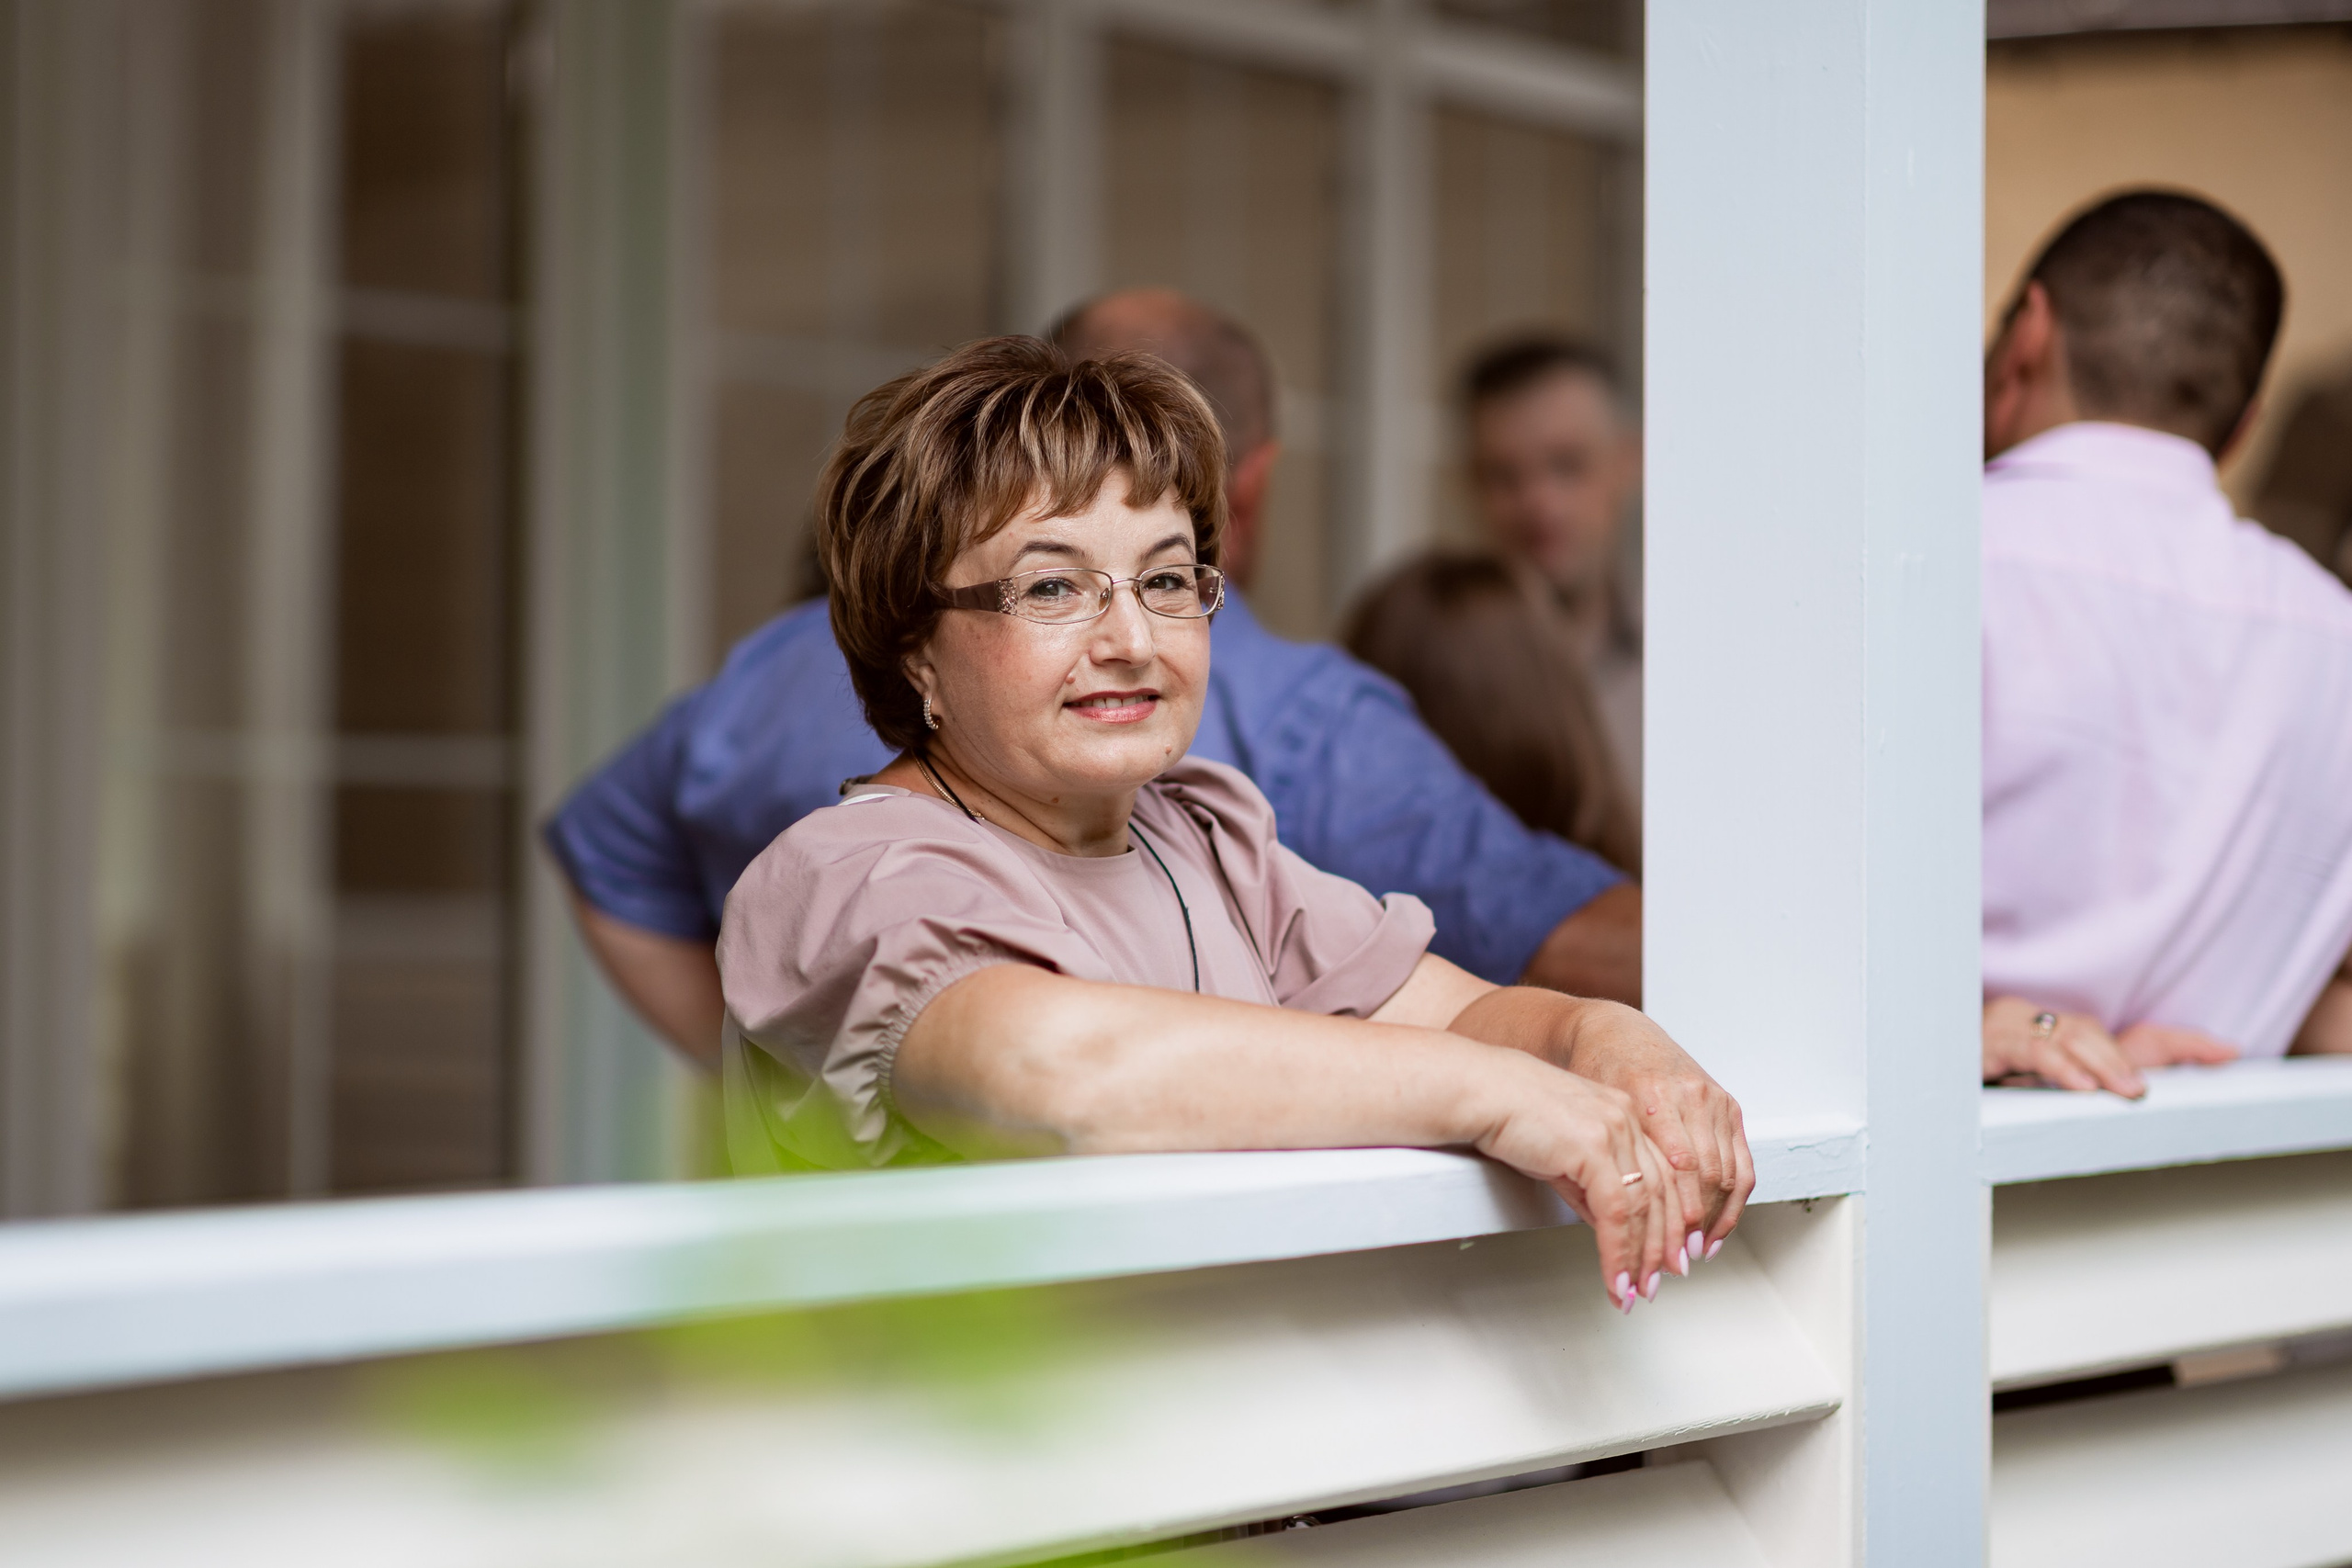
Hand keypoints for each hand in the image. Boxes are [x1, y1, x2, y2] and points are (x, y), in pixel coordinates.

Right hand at [1467, 1050, 1691, 1310]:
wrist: (1477, 1093)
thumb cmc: (1507, 1113)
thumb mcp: (1561, 1153)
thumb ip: (1590, 1186)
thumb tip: (1606, 1222)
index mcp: (1623, 1114)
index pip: (1663, 1175)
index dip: (1671, 1221)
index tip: (1669, 1253)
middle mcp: (1625, 1119)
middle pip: (1661, 1194)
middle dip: (1661, 1246)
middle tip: (1656, 1282)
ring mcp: (1613, 1131)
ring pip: (1643, 1207)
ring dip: (1640, 1258)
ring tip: (1634, 1290)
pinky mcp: (1593, 1148)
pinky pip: (1616, 1212)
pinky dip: (1617, 1252)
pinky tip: (1615, 1277)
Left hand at [1557, 1001, 1752, 1259]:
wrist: (1615, 1032)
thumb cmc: (1595, 1072)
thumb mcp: (1591, 1113)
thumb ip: (1606, 1160)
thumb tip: (1607, 1224)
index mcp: (1650, 1094)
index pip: (1677, 1166)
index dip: (1676, 1213)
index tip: (1665, 1248)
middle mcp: (1687, 1094)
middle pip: (1705, 1175)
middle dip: (1695, 1225)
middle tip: (1680, 1261)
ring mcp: (1712, 1099)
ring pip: (1727, 1173)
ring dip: (1716, 1220)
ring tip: (1699, 1251)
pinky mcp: (1727, 1105)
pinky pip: (1741, 1162)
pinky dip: (1734, 1200)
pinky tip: (1718, 1227)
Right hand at [1982, 996, 2235, 1097]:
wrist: (1922, 1068)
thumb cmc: (1979, 1083)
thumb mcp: (2040, 1093)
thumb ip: (2086, 1094)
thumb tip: (2140, 1108)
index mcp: (2059, 1037)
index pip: (2133, 1036)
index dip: (2180, 1044)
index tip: (2226, 1053)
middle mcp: (2039, 1025)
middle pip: (2094, 1032)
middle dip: (2129, 1059)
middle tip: (2149, 1090)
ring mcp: (2013, 1028)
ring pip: (2068, 1036)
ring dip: (2101, 1063)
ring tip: (2125, 1090)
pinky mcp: (1989, 1043)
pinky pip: (2030, 1048)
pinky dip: (2058, 1065)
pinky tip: (2078, 1085)